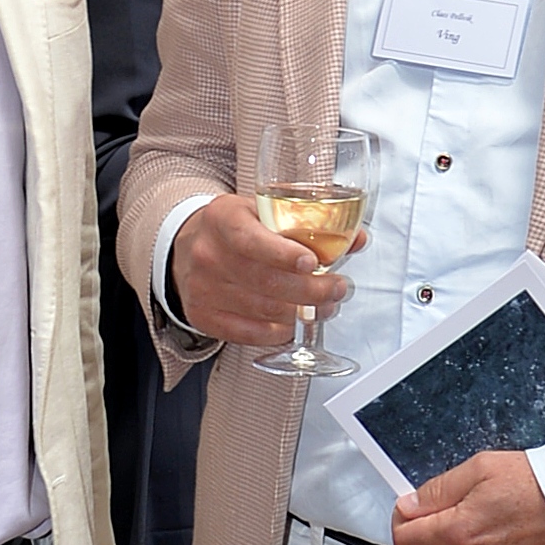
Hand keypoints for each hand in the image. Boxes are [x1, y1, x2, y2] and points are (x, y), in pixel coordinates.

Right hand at [170, 193, 361, 346]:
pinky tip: (294, 321)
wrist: (188, 248)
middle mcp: (208, 254)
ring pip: (265, 310)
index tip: (312, 262)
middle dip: (312, 289)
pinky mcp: (204, 316)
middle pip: (266, 281)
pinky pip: (251, 333)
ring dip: (303, 312)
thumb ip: (307, 222)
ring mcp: (203, 289)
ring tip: (323, 305)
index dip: (284, 254)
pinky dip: (279, 331)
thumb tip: (357, 239)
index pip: (252, 240)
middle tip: (337, 288)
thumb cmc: (235, 229)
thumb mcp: (263, 211)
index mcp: (222, 218)